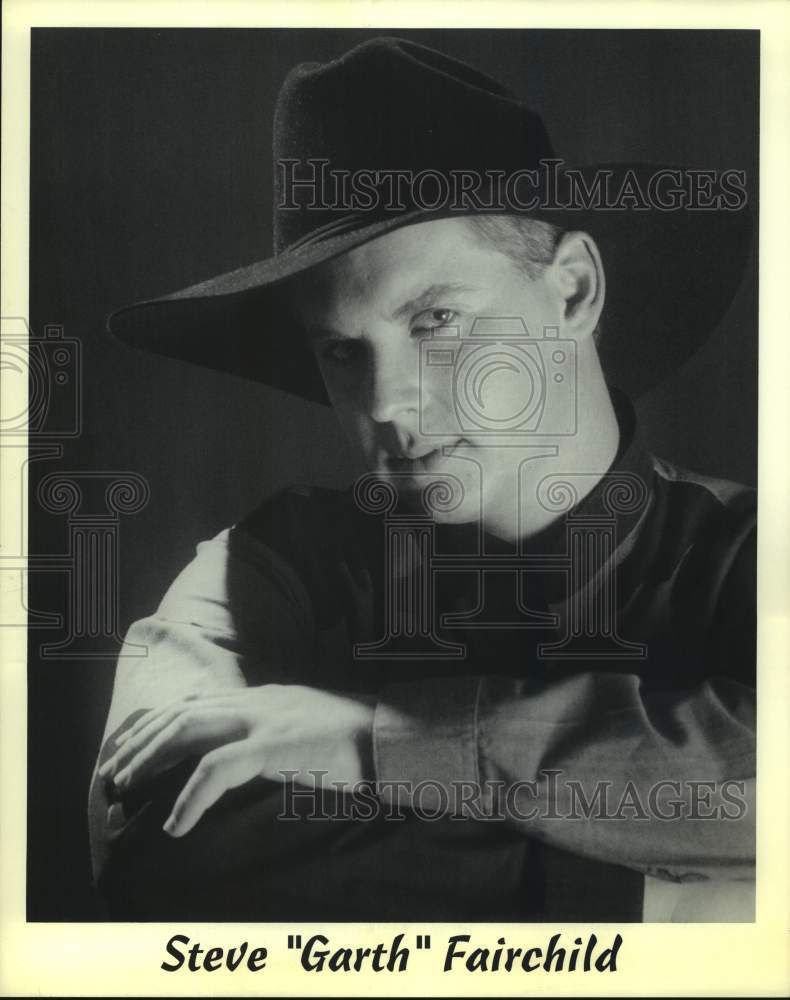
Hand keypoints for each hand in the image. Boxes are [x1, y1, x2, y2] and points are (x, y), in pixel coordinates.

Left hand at [98, 685, 375, 836]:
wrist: (395, 735)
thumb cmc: (358, 739)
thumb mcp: (308, 727)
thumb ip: (277, 732)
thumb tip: (251, 756)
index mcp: (264, 698)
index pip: (198, 701)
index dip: (159, 724)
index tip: (133, 747)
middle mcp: (258, 701)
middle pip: (183, 711)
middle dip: (143, 740)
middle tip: (115, 770)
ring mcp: (265, 719)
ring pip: (189, 730)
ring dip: (152, 760)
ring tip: (128, 788)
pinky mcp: (275, 744)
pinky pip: (218, 768)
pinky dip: (190, 797)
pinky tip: (177, 825)